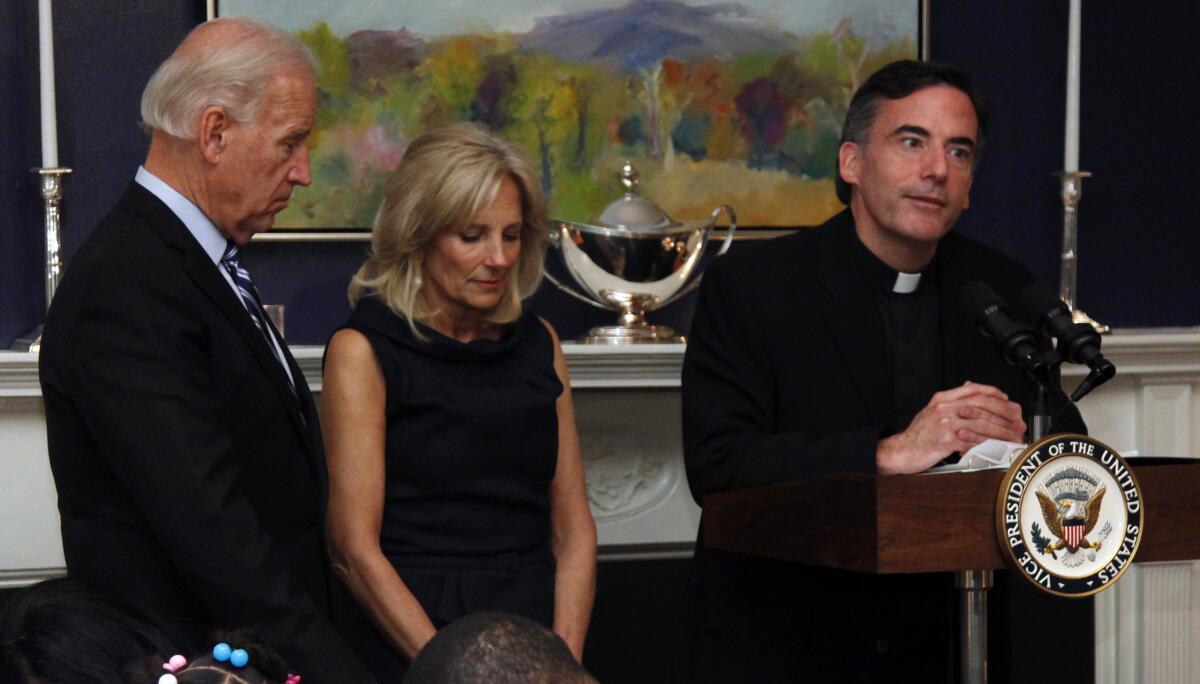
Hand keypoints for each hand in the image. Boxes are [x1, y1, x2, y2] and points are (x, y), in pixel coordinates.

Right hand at [876, 382, 1025, 474]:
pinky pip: (973, 440)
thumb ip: (952, 400)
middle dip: (1004, 412)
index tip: (1008, 400)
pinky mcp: (946, 441)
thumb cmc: (918, 434)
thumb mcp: (932, 410)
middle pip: (981, 405)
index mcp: (942, 398)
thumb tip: (970, 387)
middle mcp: (944, 408)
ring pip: (981, 423)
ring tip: (1014, 435)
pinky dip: (989, 444)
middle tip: (1018, 420)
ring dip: (1001, 430)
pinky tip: (998, 446)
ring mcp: (944, 424)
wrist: (901, 450)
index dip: (995, 393)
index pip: (974, 389)